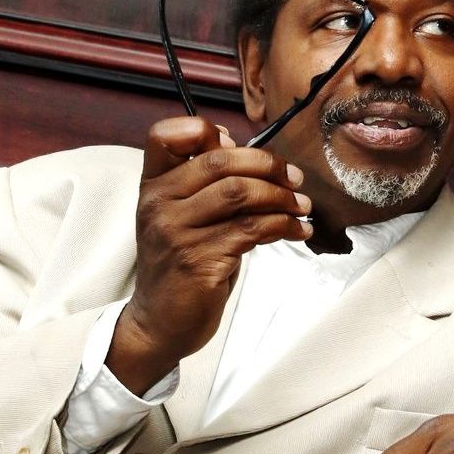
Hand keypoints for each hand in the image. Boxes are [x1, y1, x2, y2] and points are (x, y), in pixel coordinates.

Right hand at [106, 117, 311, 393]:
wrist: (159, 323)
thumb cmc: (178, 268)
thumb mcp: (180, 216)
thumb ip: (201, 182)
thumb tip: (230, 141)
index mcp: (152, 186)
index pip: (166, 135)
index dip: (205, 131)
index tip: (241, 148)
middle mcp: (158, 204)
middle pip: (220, 161)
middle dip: (267, 165)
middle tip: (294, 179)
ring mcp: (177, 232)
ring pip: (240, 193)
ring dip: (281, 197)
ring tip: (301, 207)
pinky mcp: (200, 260)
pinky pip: (252, 229)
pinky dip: (283, 225)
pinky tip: (296, 229)